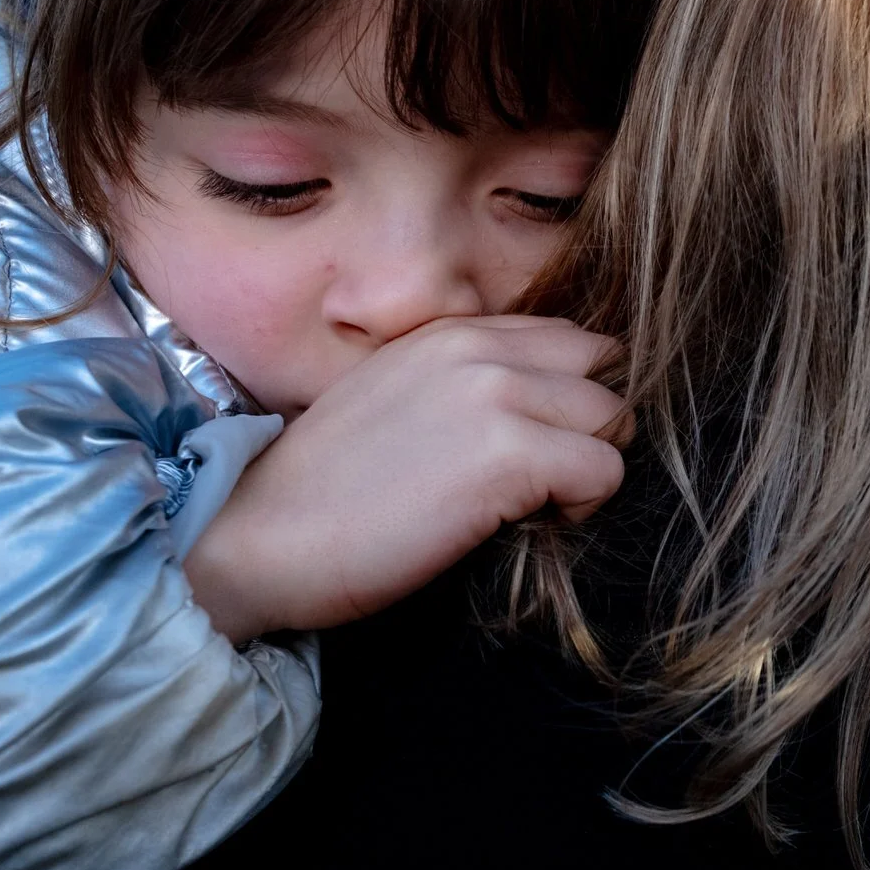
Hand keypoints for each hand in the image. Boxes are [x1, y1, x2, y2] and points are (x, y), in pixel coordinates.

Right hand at [186, 315, 628, 640]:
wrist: (257, 536)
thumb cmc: (321, 492)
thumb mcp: (392, 398)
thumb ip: (460, 384)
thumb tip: (535, 410)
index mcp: (449, 332)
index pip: (565, 338)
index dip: (569, 395)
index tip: (538, 444)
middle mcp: (479, 348)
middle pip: (603, 370)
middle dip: (591, 426)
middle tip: (548, 478)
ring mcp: (497, 395)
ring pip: (613, 418)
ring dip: (589, 466)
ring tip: (533, 504)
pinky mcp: (510, 454)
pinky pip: (605, 470)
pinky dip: (583, 504)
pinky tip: (526, 523)